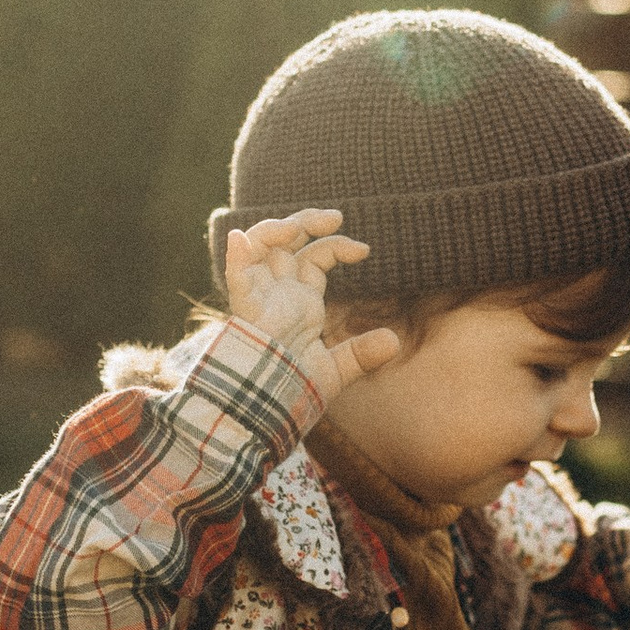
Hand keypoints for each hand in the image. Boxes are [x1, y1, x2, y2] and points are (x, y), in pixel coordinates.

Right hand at [222, 207, 402, 400]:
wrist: (269, 413)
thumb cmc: (293, 390)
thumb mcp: (335, 371)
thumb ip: (361, 355)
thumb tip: (394, 341)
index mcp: (299, 300)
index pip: (315, 257)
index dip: (337, 245)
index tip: (365, 251)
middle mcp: (277, 292)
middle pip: (286, 240)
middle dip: (308, 220)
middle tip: (337, 216)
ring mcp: (259, 297)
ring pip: (259, 247)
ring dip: (277, 228)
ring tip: (303, 224)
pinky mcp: (245, 311)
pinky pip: (235, 277)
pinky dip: (235, 256)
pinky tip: (238, 238)